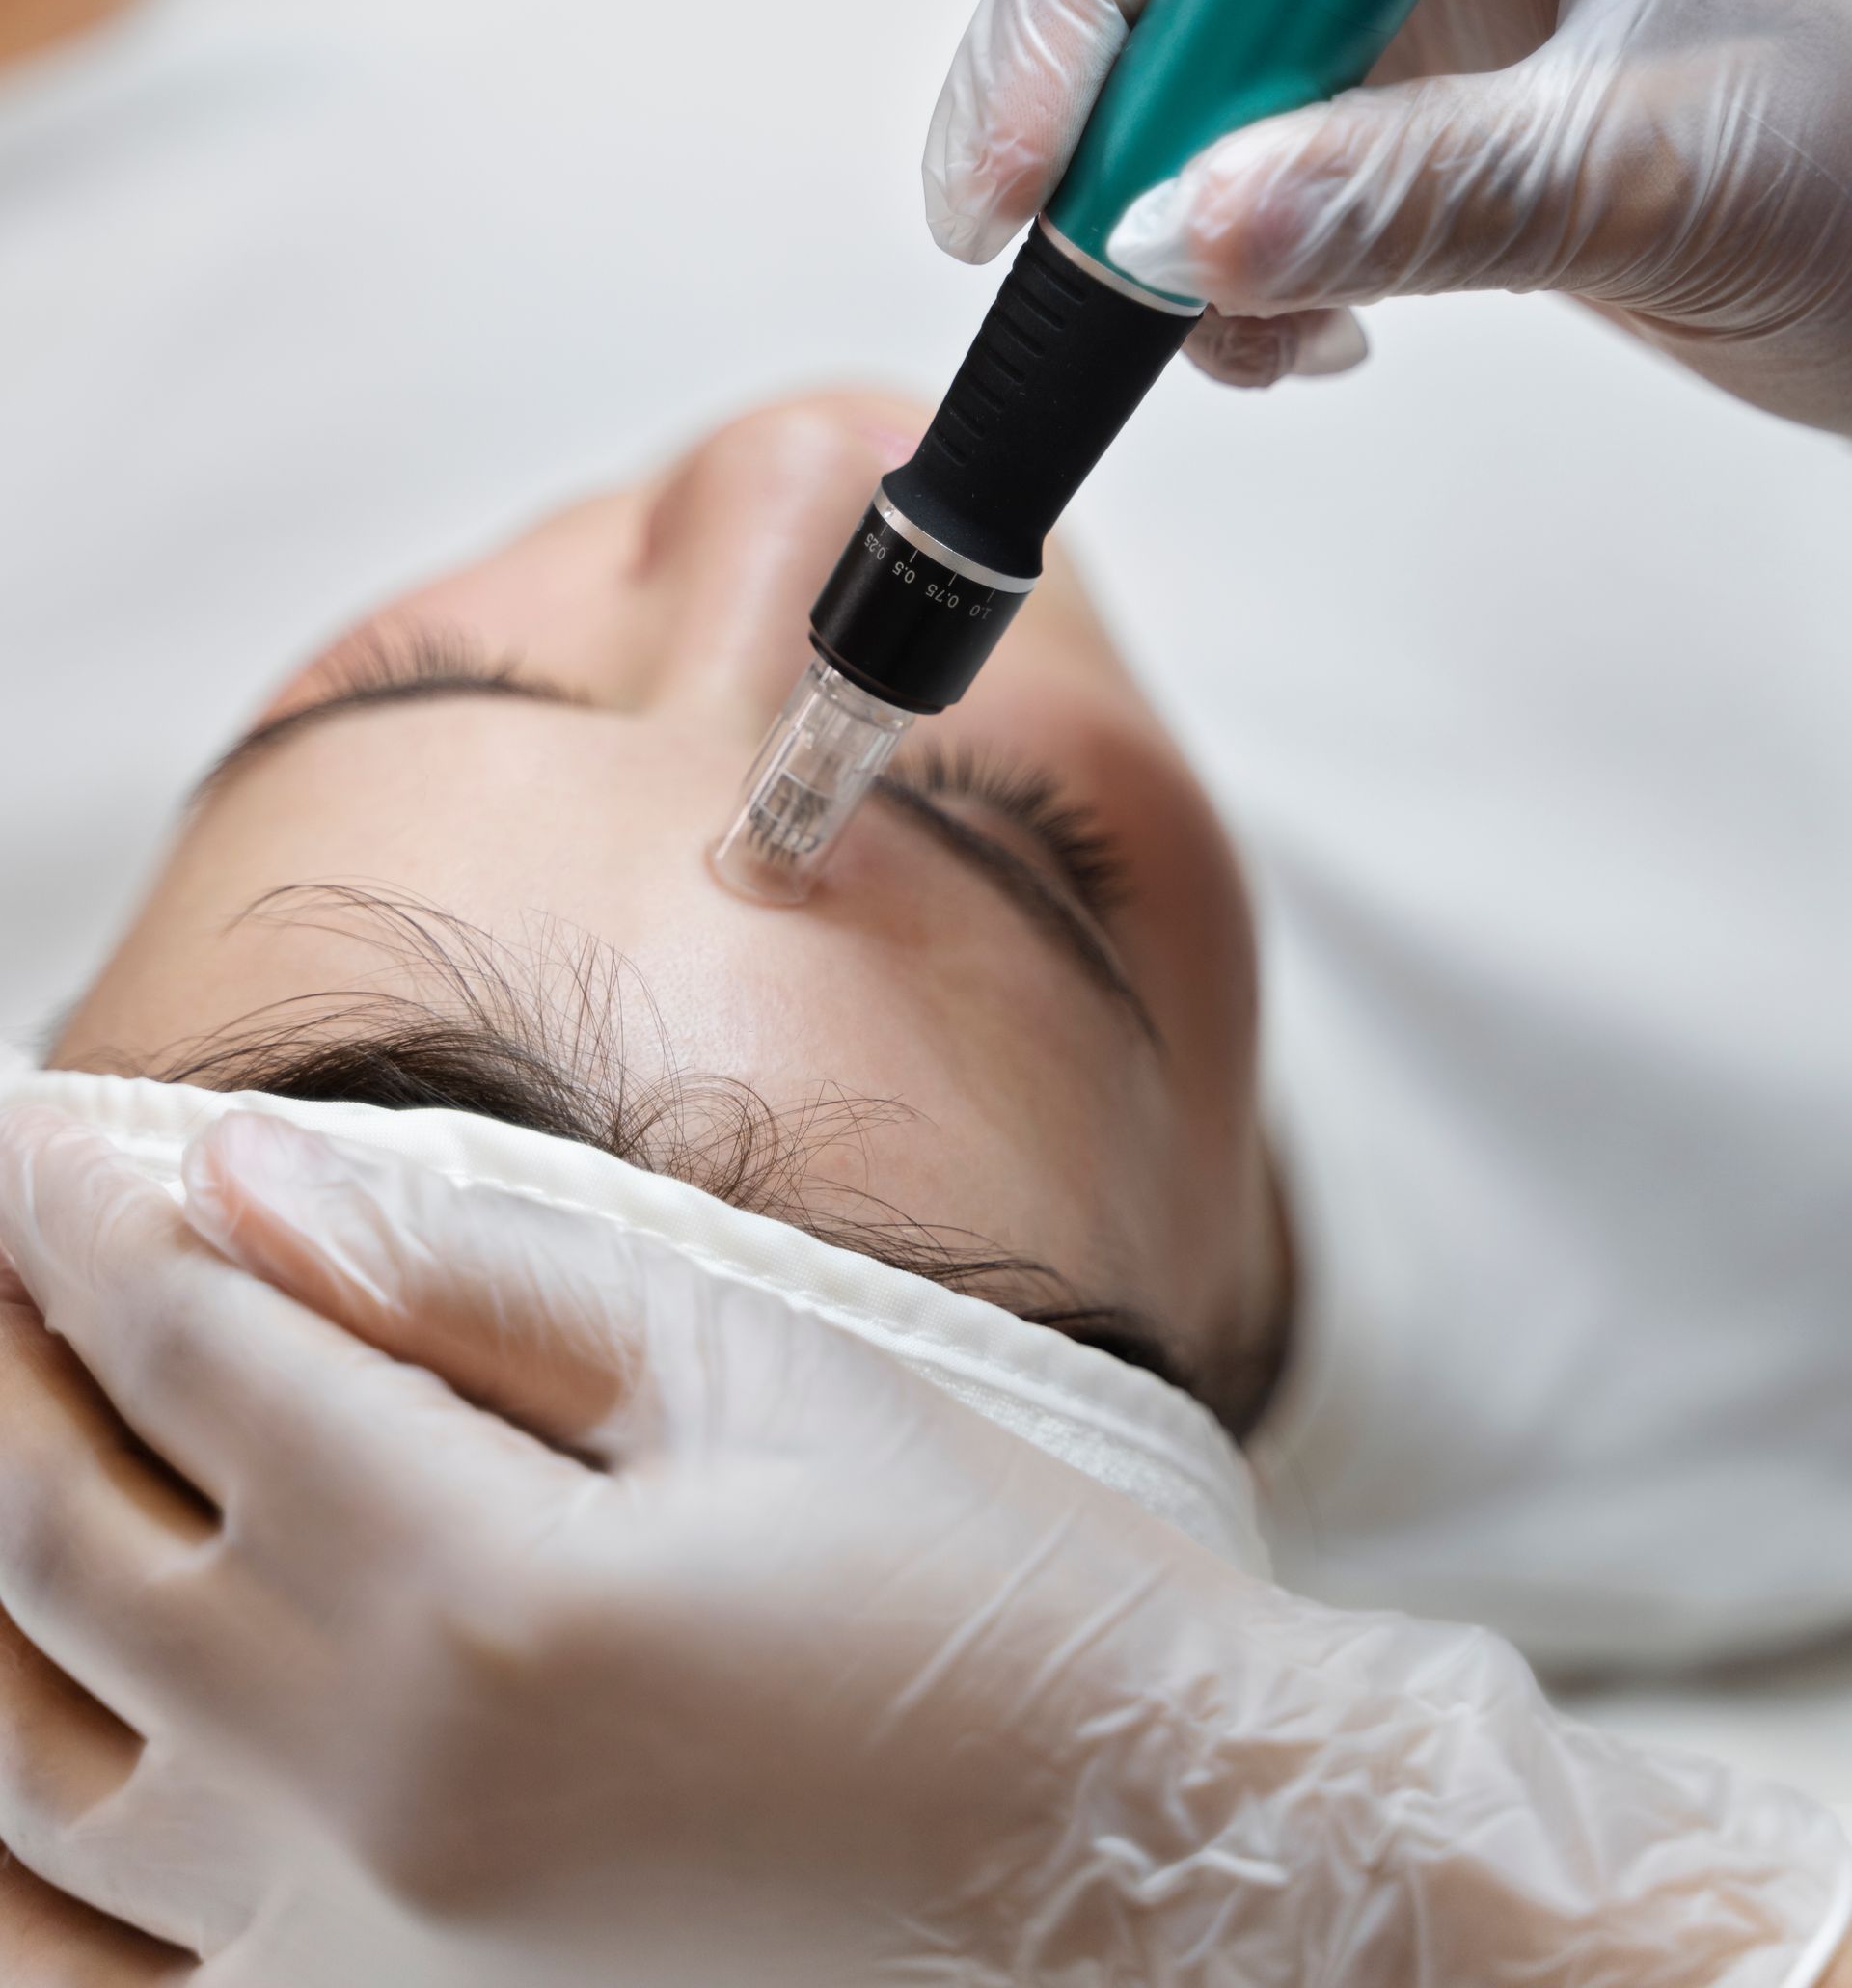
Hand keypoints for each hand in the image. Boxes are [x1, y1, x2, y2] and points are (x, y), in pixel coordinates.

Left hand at [0, 1103, 1844, 1986]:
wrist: (1136, 1871)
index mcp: (480, 1592)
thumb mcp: (748, 1371)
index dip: (78, 1216)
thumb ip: (472, 1281)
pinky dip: (20, 1837)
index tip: (21, 1129)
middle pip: (54, 1534)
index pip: (187, 1349)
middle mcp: (370, 1797)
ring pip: (26, 1761)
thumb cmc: (978, 1588)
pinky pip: (95, 1965)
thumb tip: (244, 1191)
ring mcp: (352, 1964)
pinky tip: (38, 1726)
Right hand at [927, 0, 1851, 432]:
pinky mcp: (1395, 91)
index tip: (1019, 178)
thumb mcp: (1653, 174)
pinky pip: (1226, 148)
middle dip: (1077, 91)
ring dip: (1147, 201)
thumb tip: (1171, 234)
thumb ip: (1418, 192)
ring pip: (1165, 47)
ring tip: (1246, 339)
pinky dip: (1215, 256)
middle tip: (1055, 258)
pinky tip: (1300, 334)